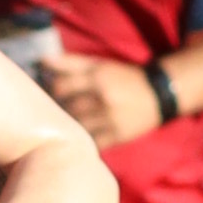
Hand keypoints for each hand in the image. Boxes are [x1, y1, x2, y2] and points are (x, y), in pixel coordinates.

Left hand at [42, 46, 175, 150]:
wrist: (160, 94)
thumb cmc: (125, 77)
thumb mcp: (101, 64)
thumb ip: (71, 62)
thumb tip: (42, 60)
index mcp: (97, 77)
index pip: (60, 85)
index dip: (51, 89)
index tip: (52, 91)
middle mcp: (102, 98)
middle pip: (67, 107)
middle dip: (59, 108)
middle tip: (56, 108)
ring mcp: (110, 119)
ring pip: (77, 125)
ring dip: (69, 124)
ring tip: (67, 122)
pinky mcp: (117, 136)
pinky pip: (92, 142)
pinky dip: (84, 140)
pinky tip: (80, 137)